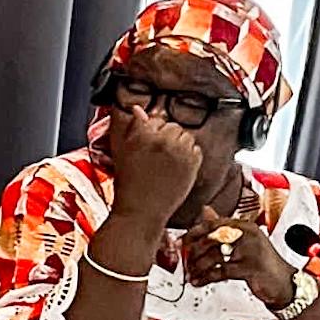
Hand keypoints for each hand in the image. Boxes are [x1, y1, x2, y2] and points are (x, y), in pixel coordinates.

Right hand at [99, 107, 203, 226]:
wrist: (141, 210)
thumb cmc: (129, 184)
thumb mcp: (122, 151)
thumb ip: (132, 127)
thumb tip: (138, 109)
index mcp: (142, 134)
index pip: (156, 120)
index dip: (153, 133)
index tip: (150, 145)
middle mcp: (162, 140)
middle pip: (173, 127)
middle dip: (167, 138)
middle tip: (158, 156)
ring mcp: (179, 151)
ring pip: (187, 137)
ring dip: (180, 146)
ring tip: (168, 163)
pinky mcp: (192, 163)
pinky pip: (197, 150)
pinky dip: (190, 157)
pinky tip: (177, 168)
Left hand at [180, 205, 292, 307]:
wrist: (285, 283)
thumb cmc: (262, 262)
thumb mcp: (244, 241)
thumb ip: (224, 227)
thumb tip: (205, 210)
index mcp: (245, 226)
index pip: (213, 224)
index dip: (194, 233)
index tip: (183, 242)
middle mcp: (248, 235)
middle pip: (211, 239)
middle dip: (194, 252)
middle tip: (185, 261)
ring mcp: (250, 251)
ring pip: (214, 256)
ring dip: (198, 267)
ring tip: (191, 274)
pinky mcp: (250, 268)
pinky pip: (220, 272)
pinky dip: (205, 278)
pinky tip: (198, 281)